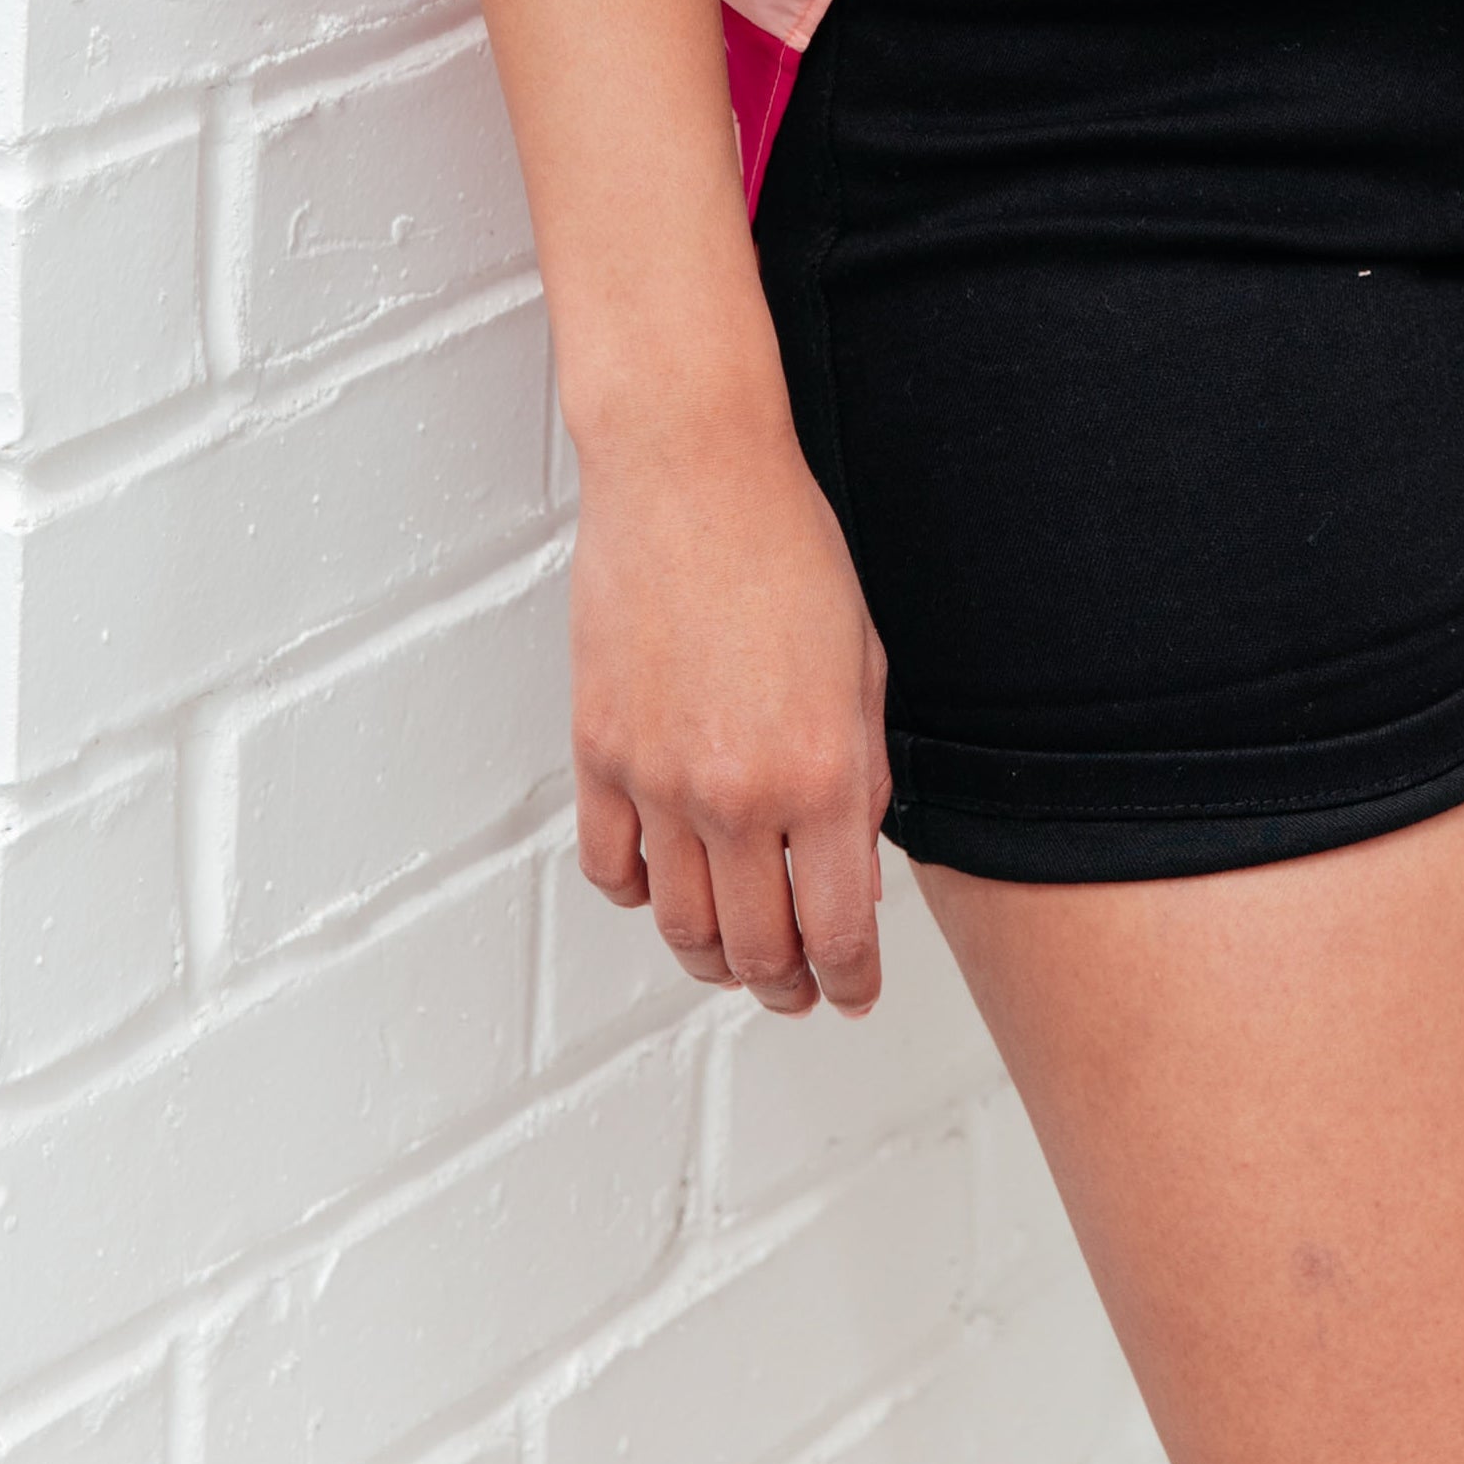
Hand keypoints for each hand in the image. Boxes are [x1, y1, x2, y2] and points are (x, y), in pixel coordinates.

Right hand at [568, 401, 891, 1014]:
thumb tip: (849, 857)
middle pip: (758, 950)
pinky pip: (611, 867)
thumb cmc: (786, 545)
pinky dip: (640, 895)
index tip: (852, 992)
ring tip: (736, 955)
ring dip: (714, 958)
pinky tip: (665, 883)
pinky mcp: (599, 753)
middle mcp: (739, 795)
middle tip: (801, 988)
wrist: (691, 471)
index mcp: (824, 774)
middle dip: (788, 985)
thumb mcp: (864, 664)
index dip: (850, 981)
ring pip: (682, 926)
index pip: (839, 931)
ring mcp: (660, 780)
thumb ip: (861, 774)